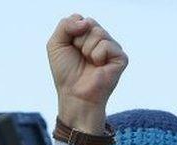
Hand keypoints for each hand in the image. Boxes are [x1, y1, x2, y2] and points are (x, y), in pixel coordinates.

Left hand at [47, 14, 127, 133]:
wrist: (74, 94)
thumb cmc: (65, 72)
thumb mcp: (56, 44)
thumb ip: (65, 25)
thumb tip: (86, 21)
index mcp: (87, 35)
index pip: (81, 19)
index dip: (71, 33)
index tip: (70, 48)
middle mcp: (101, 39)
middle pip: (90, 23)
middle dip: (78, 41)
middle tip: (79, 57)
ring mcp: (112, 47)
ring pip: (98, 33)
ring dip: (86, 49)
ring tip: (89, 63)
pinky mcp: (121, 57)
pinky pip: (106, 45)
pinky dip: (97, 56)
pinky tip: (98, 66)